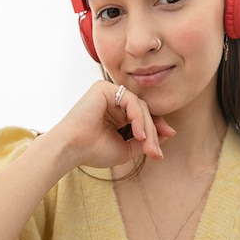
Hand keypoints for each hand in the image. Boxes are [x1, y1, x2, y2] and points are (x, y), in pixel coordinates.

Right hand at [49, 80, 175, 170]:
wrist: (71, 149)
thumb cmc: (92, 151)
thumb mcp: (126, 148)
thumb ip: (144, 141)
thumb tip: (168, 134)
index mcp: (116, 113)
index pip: (142, 116)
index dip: (156, 128)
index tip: (167, 141)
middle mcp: (113, 101)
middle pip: (144, 111)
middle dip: (154, 131)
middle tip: (156, 151)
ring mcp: (109, 93)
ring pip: (140, 106)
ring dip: (148, 127)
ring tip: (147, 145)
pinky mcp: (104, 88)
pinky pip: (131, 100)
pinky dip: (138, 118)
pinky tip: (139, 133)